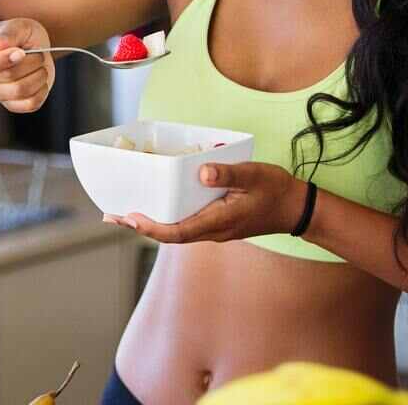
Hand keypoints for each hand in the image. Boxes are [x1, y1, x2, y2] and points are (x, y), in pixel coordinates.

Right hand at [0, 18, 55, 112]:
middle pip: (8, 77)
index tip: (21, 51)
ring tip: (40, 65)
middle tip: (37, 53)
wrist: (26, 47)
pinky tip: (40, 77)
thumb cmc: (17, 35)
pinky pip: (30, 104)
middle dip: (30, 61)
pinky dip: (42, 89)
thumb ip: (6, 35)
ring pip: (20, 91)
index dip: (4, 60)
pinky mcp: (15, 104)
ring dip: (38, 75)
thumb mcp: (15, 27)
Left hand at [104, 161, 305, 242]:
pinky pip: (185, 225)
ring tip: (123, 214)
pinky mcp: (216, 224)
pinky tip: (156, 207)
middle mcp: (212, 231)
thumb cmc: (275, 190)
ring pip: (175, 231)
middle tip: (112, 216)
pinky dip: (165, 219)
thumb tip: (203, 172)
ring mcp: (214, 230)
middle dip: (140, 226)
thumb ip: (228, 174)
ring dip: (150, 224)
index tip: (131, 218)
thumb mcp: (254, 175)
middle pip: (169, 235)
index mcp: (218, 222)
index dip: (151, 227)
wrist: (295, 208)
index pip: (177, 232)